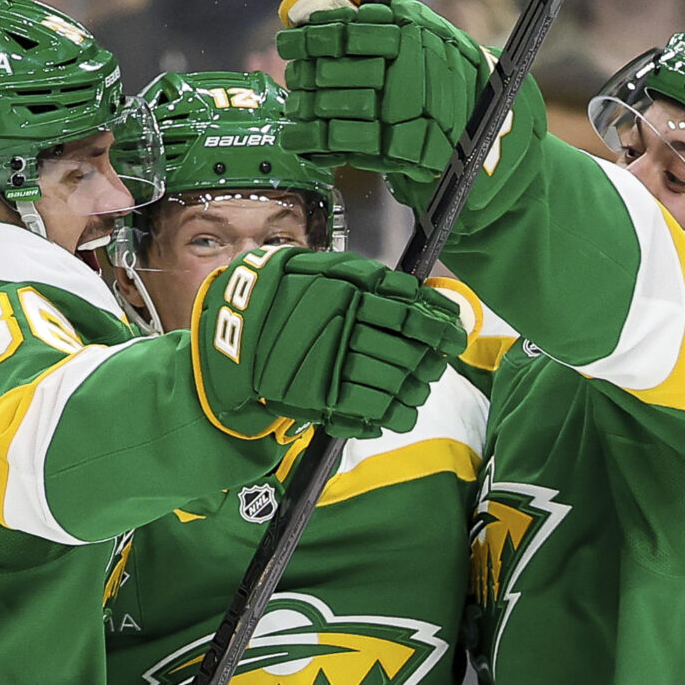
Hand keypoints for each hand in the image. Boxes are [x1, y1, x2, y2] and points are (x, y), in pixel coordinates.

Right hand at [192, 248, 468, 438]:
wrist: (231, 333)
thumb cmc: (278, 295)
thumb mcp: (322, 270)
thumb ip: (367, 279)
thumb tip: (418, 294)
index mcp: (348, 293)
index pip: (409, 313)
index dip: (438, 327)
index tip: (453, 335)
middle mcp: (344, 327)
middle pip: (406, 349)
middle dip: (428, 360)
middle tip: (437, 364)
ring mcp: (332, 364)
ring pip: (393, 381)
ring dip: (414, 388)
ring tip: (419, 389)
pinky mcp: (320, 396)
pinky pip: (369, 410)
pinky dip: (390, 414)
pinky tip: (400, 413)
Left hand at [275, 0, 488, 181]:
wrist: (477, 113)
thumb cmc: (439, 66)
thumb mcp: (418, 28)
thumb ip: (376, 19)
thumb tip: (322, 12)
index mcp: (406, 35)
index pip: (344, 33)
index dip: (309, 38)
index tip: (289, 41)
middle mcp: (400, 71)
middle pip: (329, 71)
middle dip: (304, 75)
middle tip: (296, 77)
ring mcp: (395, 111)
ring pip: (330, 106)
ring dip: (303, 107)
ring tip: (296, 106)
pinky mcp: (390, 146)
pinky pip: (339, 142)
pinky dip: (311, 140)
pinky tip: (297, 136)